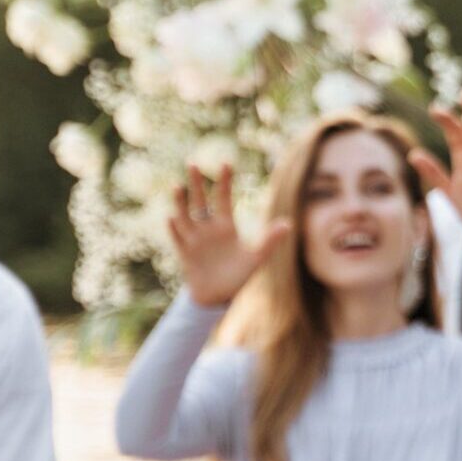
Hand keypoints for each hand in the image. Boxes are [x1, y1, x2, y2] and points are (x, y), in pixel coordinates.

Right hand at [167, 164, 289, 307]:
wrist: (217, 297)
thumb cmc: (237, 277)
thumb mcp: (256, 258)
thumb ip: (270, 241)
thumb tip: (289, 223)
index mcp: (226, 227)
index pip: (224, 198)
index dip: (224, 181)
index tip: (226, 163)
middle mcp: (208, 229)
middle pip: (201, 201)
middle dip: (197, 184)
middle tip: (193, 164)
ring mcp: (195, 240)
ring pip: (186, 217)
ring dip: (181, 203)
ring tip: (178, 186)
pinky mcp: (186, 254)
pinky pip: (179, 239)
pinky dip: (176, 230)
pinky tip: (173, 219)